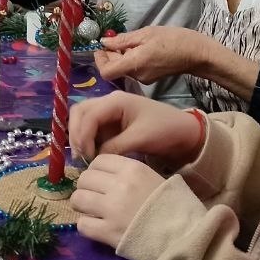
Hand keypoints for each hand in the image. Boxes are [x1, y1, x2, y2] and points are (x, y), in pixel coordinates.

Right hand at [69, 90, 201, 165]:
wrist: (183, 132)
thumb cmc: (164, 130)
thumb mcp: (140, 139)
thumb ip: (114, 147)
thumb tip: (94, 157)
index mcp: (116, 101)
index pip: (88, 115)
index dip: (82, 135)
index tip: (85, 156)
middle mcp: (109, 103)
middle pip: (80, 112)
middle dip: (75, 133)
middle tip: (79, 156)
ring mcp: (109, 113)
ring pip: (83, 119)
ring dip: (79, 136)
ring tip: (83, 157)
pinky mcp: (112, 124)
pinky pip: (92, 129)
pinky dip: (87, 140)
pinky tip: (90, 156)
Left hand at [71, 153, 164, 247]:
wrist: (182, 236)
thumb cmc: (171, 205)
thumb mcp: (152, 178)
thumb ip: (128, 173)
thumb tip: (103, 174)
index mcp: (132, 169)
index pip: (98, 161)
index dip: (96, 171)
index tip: (100, 180)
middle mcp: (119, 186)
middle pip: (84, 179)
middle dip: (86, 187)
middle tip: (94, 196)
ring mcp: (112, 210)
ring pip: (78, 199)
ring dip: (82, 205)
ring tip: (92, 211)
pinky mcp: (108, 232)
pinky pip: (82, 224)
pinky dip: (86, 225)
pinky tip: (96, 226)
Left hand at [93, 26, 211, 84]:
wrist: (196, 53)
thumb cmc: (173, 40)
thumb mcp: (146, 34)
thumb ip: (123, 40)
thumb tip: (104, 42)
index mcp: (134, 65)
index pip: (106, 72)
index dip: (100, 60)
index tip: (101, 47)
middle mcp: (137, 76)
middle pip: (114, 70)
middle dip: (110, 55)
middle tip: (114, 39)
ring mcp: (144, 79)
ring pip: (123, 69)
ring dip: (120, 56)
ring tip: (128, 42)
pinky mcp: (150, 78)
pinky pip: (133, 69)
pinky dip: (131, 59)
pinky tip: (138, 49)